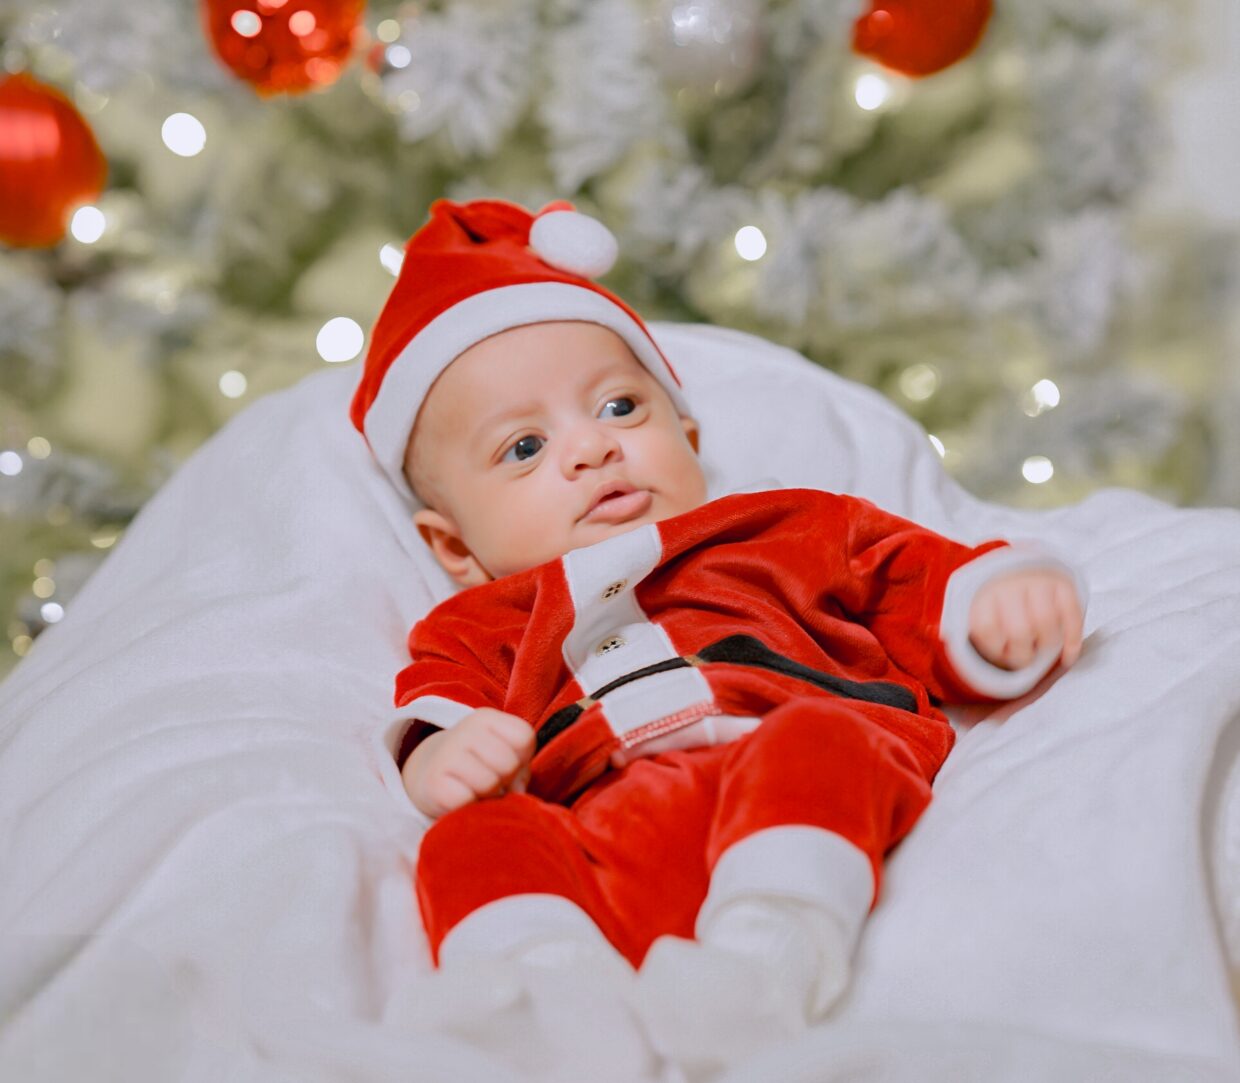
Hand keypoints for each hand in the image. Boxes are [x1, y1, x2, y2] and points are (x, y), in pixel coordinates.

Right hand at [401, 707, 534, 819]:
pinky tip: (461, 798)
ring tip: (476, 788)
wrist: (430, 771)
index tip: (505, 763)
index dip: (522, 758)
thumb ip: (521, 768)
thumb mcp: (503, 753)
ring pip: (490, 783)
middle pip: (509, 763)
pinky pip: (468, 800)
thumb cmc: (478, 763)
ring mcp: (446, 754)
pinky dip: (469, 805)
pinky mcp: (434, 783)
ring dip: (488, 795)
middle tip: (490, 779)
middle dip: (506, 779)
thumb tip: (517, 791)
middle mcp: (464, 729)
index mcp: (486, 717)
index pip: (524, 737)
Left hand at [968, 569, 1083, 671]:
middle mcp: (1010, 585)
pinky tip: (1068, 655)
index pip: (986, 629)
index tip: (1001, 653)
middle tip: (1024, 656)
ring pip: (1046, 621)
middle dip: (1023, 654)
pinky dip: (1073, 639)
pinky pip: (1072, 614)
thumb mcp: (979, 613)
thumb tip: (959, 646)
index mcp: (984, 594)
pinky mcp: (1063, 584)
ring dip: (1047, 645)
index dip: (995, 650)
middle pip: (1019, 630)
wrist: (1019, 570)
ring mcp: (1037, 582)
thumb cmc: (999, 604)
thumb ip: (978, 632)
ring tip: (1041, 649)